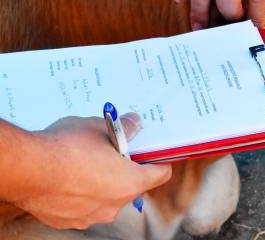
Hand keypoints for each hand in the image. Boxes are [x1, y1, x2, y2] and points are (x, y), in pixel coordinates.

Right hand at [13, 113, 170, 229]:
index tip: (153, 151)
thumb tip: (134, 123)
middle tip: (113, 150)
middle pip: (132, 185)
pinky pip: (83, 205)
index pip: (160, 174)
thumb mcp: (100, 127)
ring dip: (102, 182)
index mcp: (130, 182)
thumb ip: (123, 128)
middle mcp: (115, 205)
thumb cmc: (65, 147)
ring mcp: (91, 216)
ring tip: (85, 162)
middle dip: (125, 168)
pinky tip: (68, 176)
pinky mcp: (69, 220)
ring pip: (106, 197)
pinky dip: (80, 193)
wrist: (25, 169)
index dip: (158, 159)